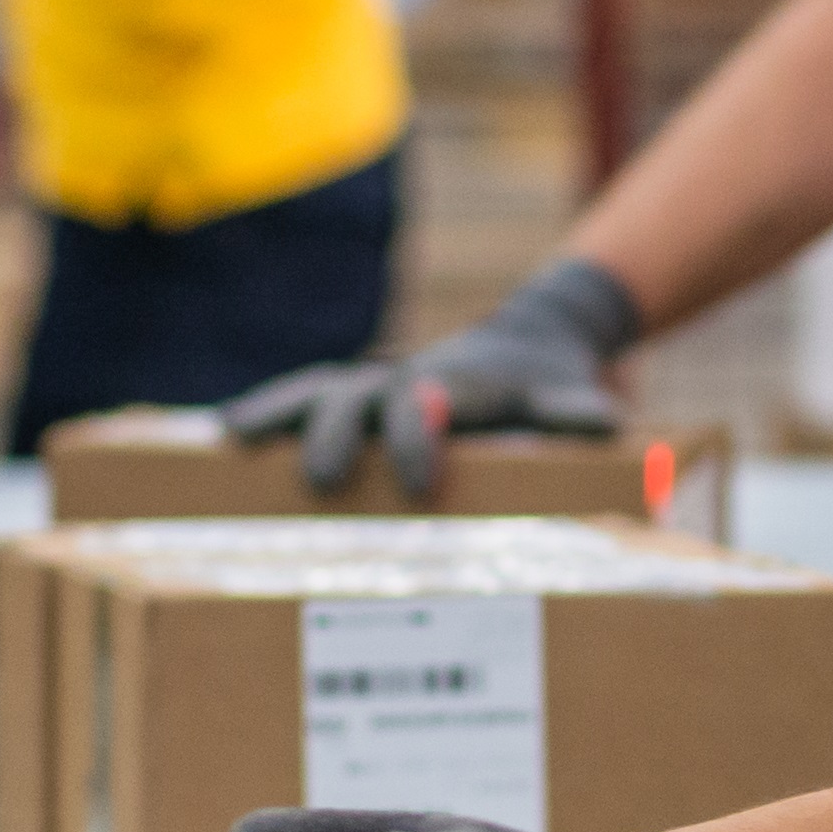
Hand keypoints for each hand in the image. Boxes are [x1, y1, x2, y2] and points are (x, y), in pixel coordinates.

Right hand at [219, 257, 640, 497]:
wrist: (530, 346)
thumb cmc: (547, 386)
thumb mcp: (569, 399)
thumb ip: (577, 414)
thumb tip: (607, 425)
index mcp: (455, 384)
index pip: (426, 406)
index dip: (416, 439)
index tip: (416, 485)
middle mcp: (405, 377)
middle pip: (357, 395)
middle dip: (337, 434)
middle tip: (323, 482)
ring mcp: (374, 382)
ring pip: (317, 389)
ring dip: (277, 411)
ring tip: (232, 438)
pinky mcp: (355, 396)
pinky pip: (305, 398)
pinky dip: (269, 412)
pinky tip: (225, 437)